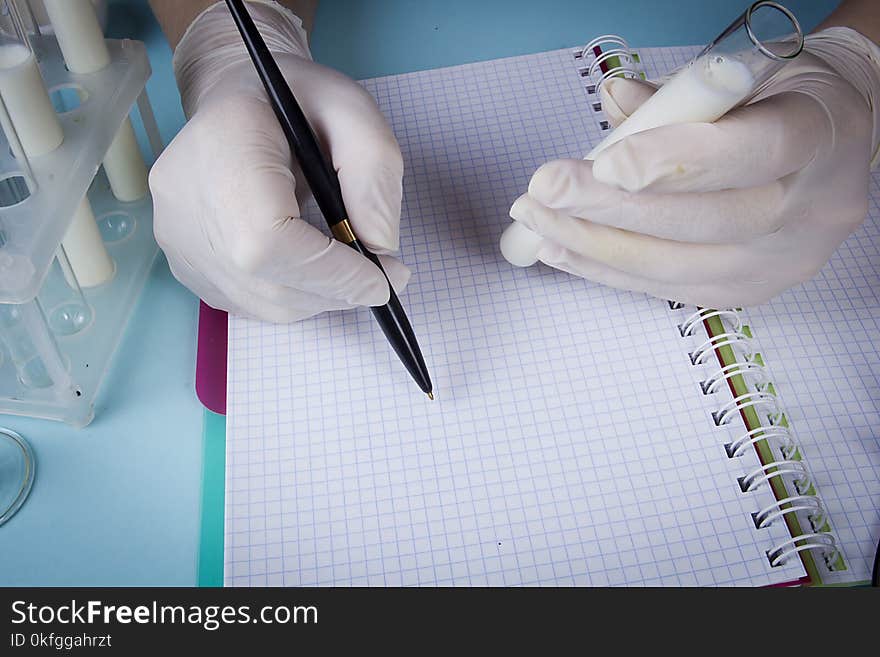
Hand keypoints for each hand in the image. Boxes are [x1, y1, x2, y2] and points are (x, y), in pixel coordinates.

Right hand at [149, 2, 407, 321]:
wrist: (238, 96)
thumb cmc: (298, 101)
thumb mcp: (353, 111)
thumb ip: (375, 173)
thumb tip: (381, 248)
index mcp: (223, 148)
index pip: (267, 241)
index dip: (331, 273)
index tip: (384, 278)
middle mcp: (184, 200)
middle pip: (266, 282)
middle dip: (336, 290)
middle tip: (379, 277)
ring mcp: (176, 237)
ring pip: (261, 303)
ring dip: (318, 298)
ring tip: (347, 268)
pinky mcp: (183, 262)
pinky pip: (246, 303)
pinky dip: (292, 298)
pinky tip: (308, 265)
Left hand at [509, 36, 876, 307]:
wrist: (833, 145)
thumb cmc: (779, 101)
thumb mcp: (742, 78)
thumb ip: (678, 95)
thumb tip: (612, 100)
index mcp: (819, 136)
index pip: (751, 153)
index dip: (674, 163)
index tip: (605, 165)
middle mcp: (812, 209)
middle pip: (703, 221)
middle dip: (609, 210)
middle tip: (542, 194)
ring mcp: (782, 261)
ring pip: (677, 266)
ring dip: (594, 246)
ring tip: (537, 224)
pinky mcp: (749, 291)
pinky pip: (668, 289)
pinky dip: (609, 270)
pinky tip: (564, 251)